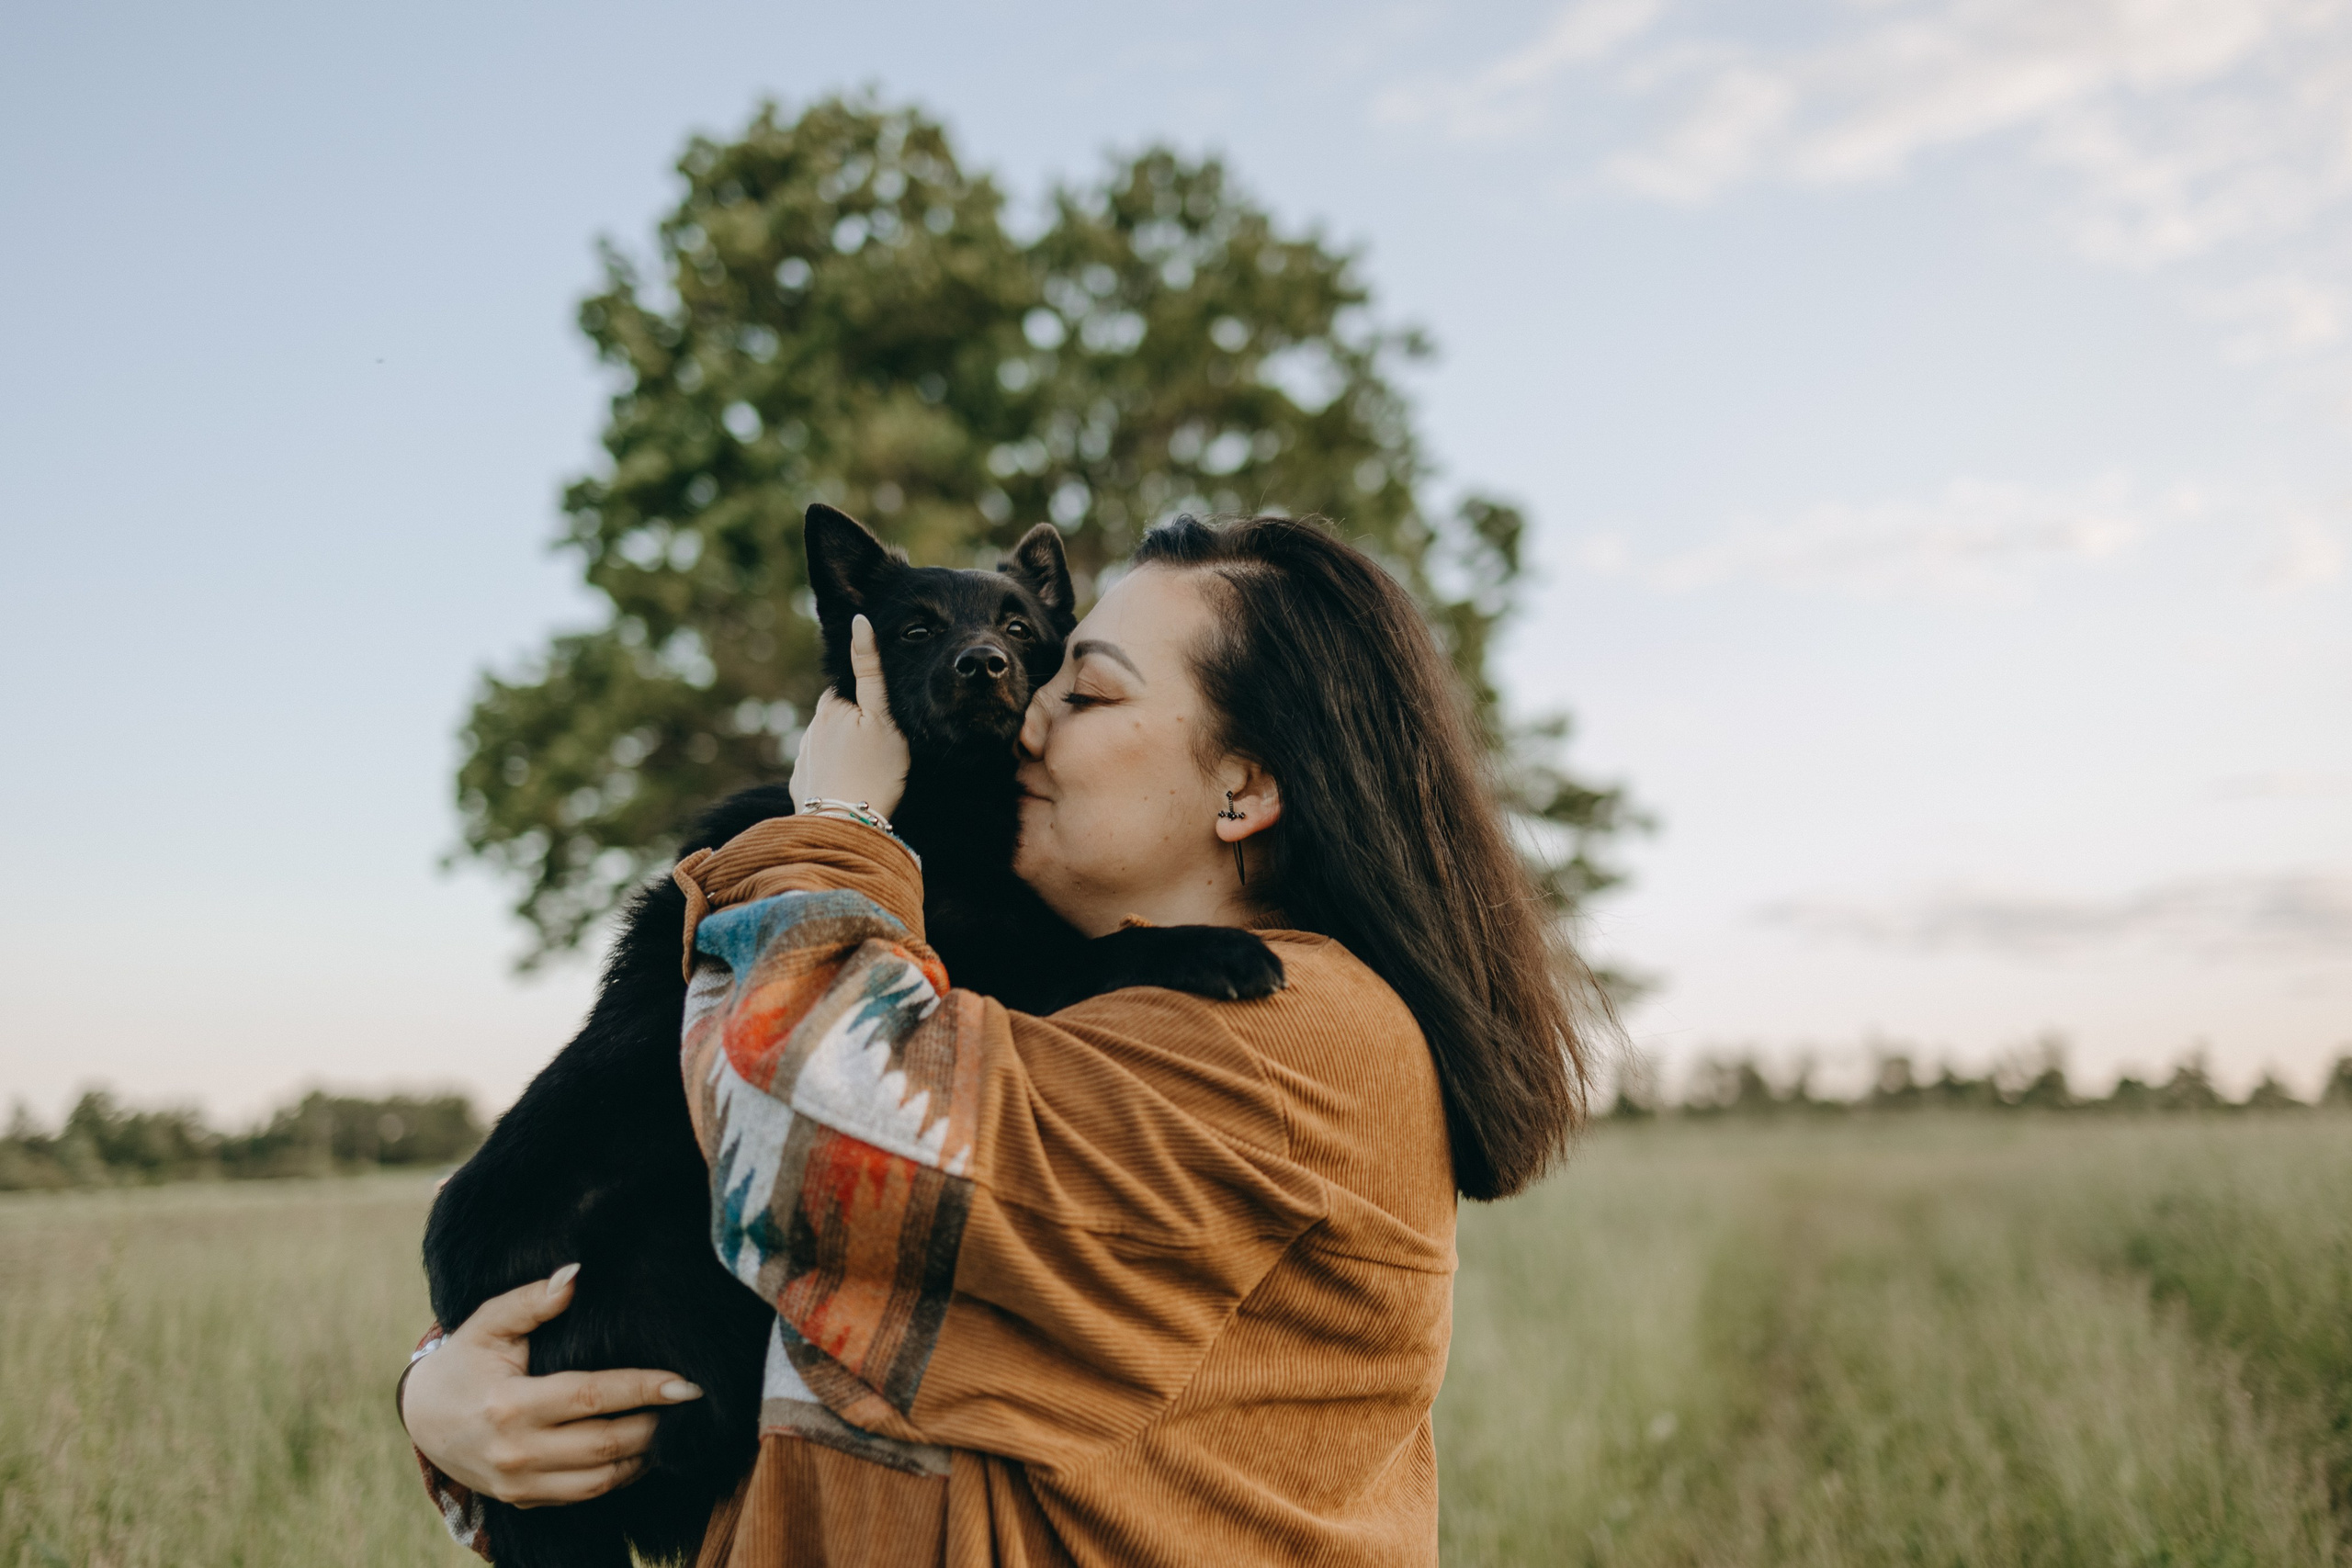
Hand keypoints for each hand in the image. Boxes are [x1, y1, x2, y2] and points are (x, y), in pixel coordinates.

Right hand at [401, 1265, 704, 1507]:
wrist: (423, 1418)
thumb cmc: (465, 1362)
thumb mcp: (488, 1324)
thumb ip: (533, 1300)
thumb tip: (576, 1275)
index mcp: (510, 1405)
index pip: (593, 1397)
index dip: (644, 1389)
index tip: (687, 1382)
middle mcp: (516, 1452)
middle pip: (606, 1444)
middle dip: (656, 1424)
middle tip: (689, 1402)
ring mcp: (520, 1483)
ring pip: (601, 1479)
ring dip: (645, 1455)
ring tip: (672, 1425)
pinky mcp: (525, 1500)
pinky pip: (584, 1494)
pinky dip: (619, 1475)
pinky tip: (641, 1449)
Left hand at [789, 614, 908, 818]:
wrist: (845, 825)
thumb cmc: (875, 772)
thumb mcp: (884, 717)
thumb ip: (871, 671)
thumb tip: (859, 621)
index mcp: (831, 708)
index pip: (849, 690)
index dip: (868, 703)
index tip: (882, 721)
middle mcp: (810, 729)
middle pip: (838, 718)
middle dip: (855, 727)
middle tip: (880, 752)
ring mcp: (802, 759)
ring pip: (827, 746)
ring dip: (843, 753)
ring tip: (867, 775)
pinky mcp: (800, 786)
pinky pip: (819, 774)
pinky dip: (832, 777)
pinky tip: (850, 791)